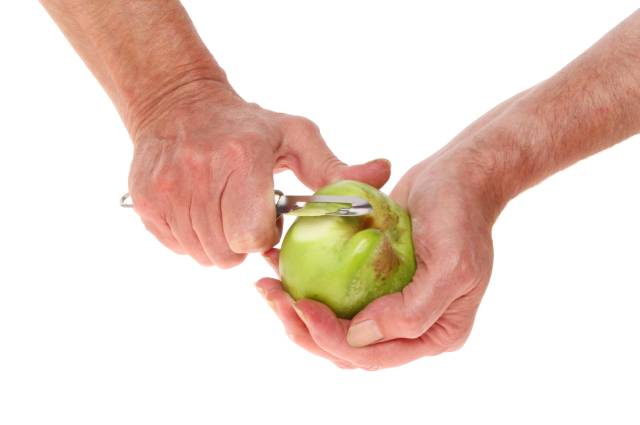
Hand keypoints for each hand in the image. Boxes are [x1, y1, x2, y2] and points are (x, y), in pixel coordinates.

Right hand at [128, 80, 390, 266]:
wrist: (178, 105)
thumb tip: (384, 172)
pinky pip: (176, 247)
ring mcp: (167, 190)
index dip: (264, 235)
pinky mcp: (145, 201)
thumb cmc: (248, 126)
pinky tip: (198, 209)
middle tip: (243, 216)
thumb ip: (336, 169)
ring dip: (217, 244)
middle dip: (241, 244)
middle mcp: (199, 174)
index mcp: (243, 159)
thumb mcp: (296, 138)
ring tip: (221, 211)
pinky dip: (190, 238)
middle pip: (226, 253)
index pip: (253, 236)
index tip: (266, 218)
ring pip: (201, 255)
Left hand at [257, 150, 498, 369]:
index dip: (330, 338)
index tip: (300, 305)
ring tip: (267, 285)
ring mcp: (389, 305)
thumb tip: (360, 337)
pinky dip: (306, 284)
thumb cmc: (461, 215)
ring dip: (296, 311)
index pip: (372, 354)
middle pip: (345, 347)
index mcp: (433, 334)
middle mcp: (409, 327)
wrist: (461, 177)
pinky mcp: (373, 280)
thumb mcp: (452, 265)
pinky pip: (335, 293)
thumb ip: (412, 312)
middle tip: (270, 295)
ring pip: (334, 325)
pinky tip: (280, 265)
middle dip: (302, 327)